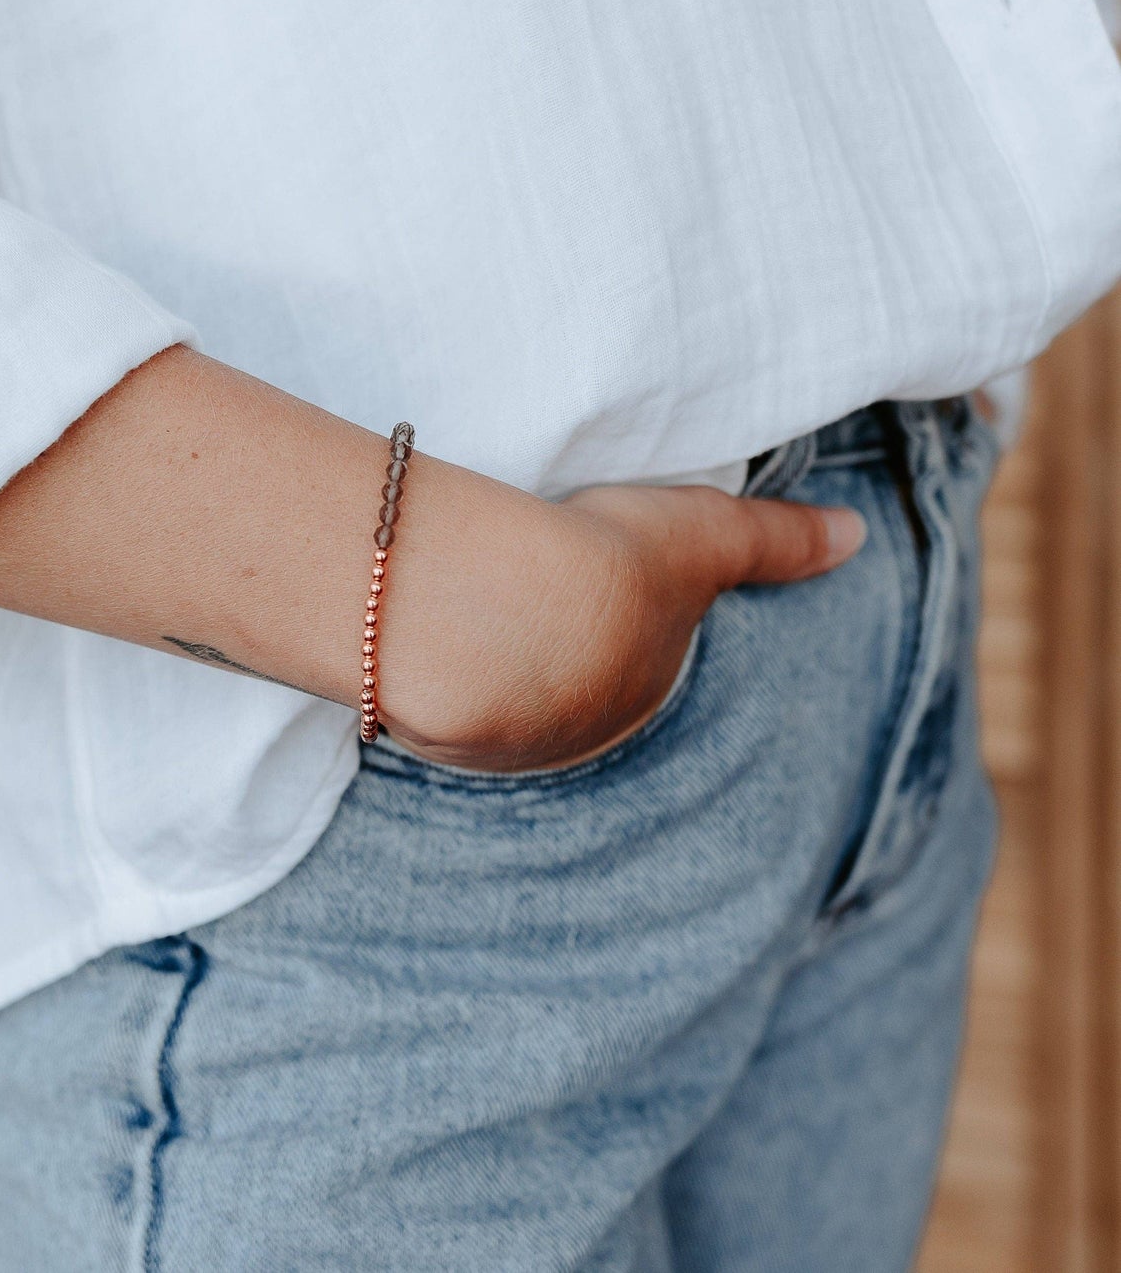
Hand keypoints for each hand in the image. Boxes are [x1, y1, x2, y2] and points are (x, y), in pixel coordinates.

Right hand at [379, 481, 865, 774]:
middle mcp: (580, 734)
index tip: (599, 600)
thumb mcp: (709, 537)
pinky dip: (437, 672)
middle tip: (534, 610)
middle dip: (558, 663)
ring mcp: (505, 743)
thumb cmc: (612, 570)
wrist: (503, 605)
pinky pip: (443, 706)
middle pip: (571, 699)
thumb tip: (857, 536)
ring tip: (469, 619)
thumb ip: (779, 538)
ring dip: (492, 672)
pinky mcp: (436, 737)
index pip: (637, 670)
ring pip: (504, 709)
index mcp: (644, 691)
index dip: (620, 630)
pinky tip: (423, 635)